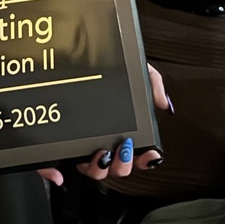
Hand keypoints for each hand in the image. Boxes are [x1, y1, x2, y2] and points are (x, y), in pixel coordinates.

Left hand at [38, 64, 169, 184]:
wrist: (72, 52)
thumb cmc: (104, 64)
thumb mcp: (132, 68)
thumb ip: (152, 82)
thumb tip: (164, 103)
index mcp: (121, 128)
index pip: (136, 153)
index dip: (144, 159)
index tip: (149, 154)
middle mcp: (103, 139)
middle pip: (116, 167)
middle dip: (122, 166)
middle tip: (122, 150)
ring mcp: (83, 142)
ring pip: (93, 170)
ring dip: (99, 169)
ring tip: (101, 153)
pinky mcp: (61, 141)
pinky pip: (60, 162)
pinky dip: (60, 171)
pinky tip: (64, 169)